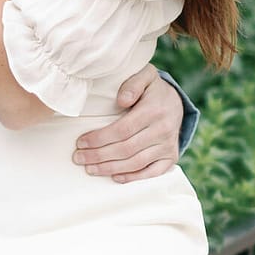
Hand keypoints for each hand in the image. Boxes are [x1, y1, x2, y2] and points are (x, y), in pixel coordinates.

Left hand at [73, 66, 182, 183]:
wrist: (176, 101)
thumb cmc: (152, 89)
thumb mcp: (144, 76)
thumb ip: (132, 84)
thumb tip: (121, 100)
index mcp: (154, 111)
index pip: (122, 130)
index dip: (99, 139)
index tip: (80, 142)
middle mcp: (163, 130)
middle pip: (126, 149)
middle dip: (99, 156)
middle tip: (78, 158)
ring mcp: (168, 146)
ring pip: (136, 163)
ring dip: (110, 168)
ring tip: (90, 169)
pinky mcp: (171, 157)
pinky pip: (152, 172)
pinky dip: (133, 177)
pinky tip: (115, 177)